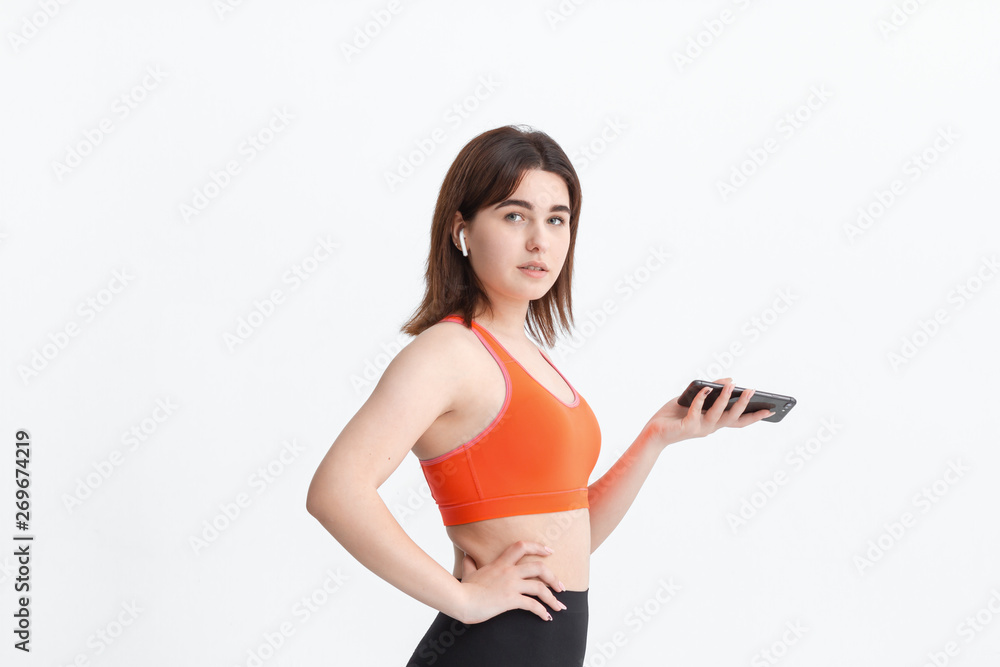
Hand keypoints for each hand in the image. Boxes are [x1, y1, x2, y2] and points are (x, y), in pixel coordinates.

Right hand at [456, 540, 566, 623]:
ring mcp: (511, 585)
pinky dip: (542, 611)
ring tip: (559, 606)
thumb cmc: (463, 588)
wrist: (460, 600)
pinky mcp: (510, 600)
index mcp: (500, 563)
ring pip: (540, 587)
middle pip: (539, 568)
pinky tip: (546, 617)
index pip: (521, 546)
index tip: (549, 551)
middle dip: (553, 577)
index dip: (538, 547)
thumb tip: (467, 557)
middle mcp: (509, 571)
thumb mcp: (467, 572)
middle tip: (561, 587)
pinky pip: (532, 605)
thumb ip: (470, 563)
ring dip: (553, 598)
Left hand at [643, 377, 771, 449]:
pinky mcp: (686, 427)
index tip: (771, 410)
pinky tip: (706, 388)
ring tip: (733, 385)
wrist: (654, 431)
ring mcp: (699, 428)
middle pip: (732, 418)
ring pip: (717, 415)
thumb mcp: (694, 398)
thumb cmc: (674, 414)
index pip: (738, 421)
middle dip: (744, 405)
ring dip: (726, 399)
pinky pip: (696, 411)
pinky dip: (701, 399)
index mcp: (714, 422)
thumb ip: (711, 390)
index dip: (755, 417)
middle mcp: (710, 428)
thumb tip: (730, 380)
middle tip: (753, 390)